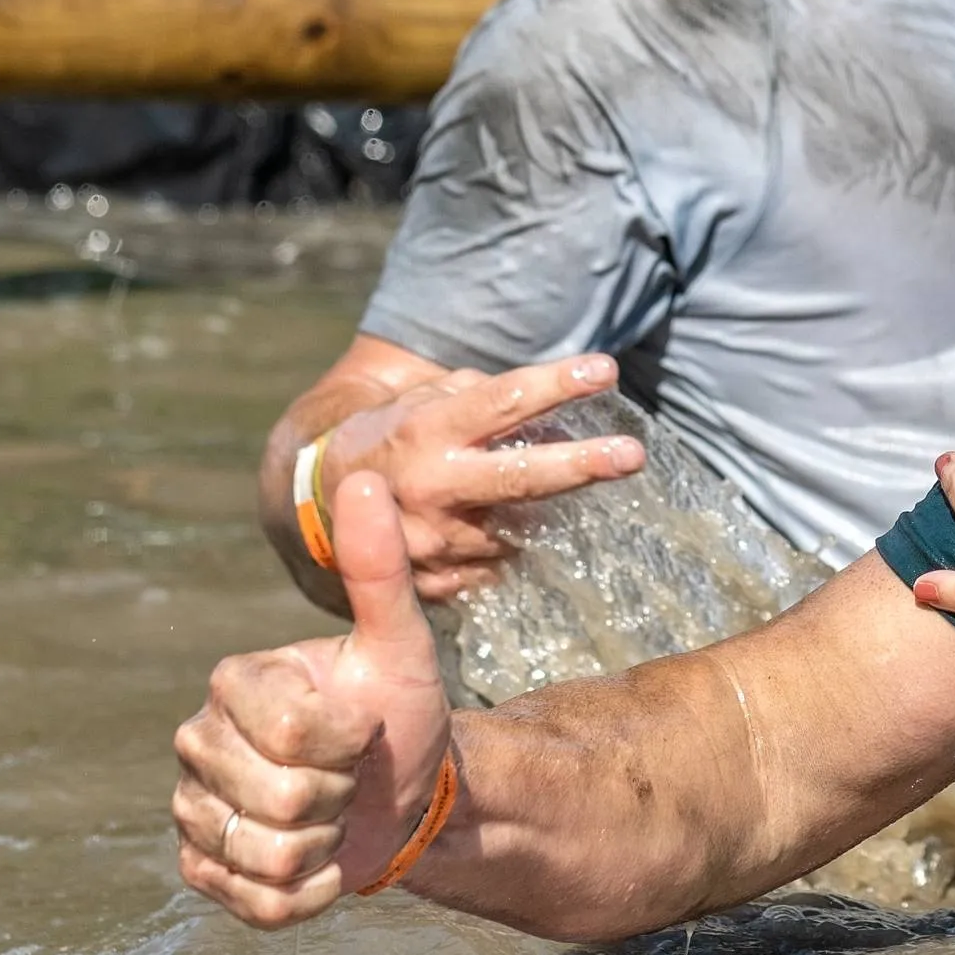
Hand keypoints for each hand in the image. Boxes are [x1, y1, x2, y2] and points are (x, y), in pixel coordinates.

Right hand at [175, 471, 457, 926]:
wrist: (410, 789)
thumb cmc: (401, 711)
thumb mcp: (401, 643)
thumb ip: (377, 567)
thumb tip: (361, 476)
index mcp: (234, 684)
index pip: (290, 733)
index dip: (347, 740)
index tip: (362, 727)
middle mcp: (197, 743)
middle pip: (279, 798)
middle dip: (339, 793)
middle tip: (350, 775)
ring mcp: (193, 810)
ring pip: (265, 853)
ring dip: (326, 843)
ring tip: (334, 812)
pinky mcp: (203, 869)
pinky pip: (257, 900)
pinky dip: (310, 891)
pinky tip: (323, 858)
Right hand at [315, 355, 638, 602]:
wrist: (321, 504)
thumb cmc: (394, 436)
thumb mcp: (424, 400)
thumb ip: (486, 400)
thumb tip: (554, 418)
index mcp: (425, 432)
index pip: (501, 403)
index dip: (555, 385)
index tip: (605, 371)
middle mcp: (429, 488)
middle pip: (517, 477)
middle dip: (579, 466)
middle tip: (632, 454)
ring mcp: (432, 542)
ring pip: (519, 526)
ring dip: (557, 510)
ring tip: (585, 490)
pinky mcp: (438, 583)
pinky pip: (501, 563)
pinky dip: (522, 545)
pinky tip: (531, 531)